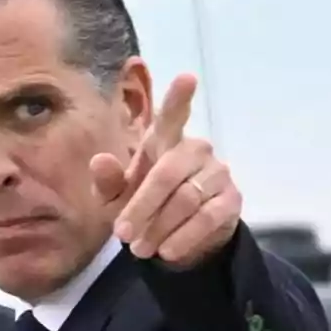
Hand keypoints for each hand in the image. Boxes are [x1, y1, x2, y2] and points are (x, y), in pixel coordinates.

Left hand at [89, 73, 241, 267]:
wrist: (178, 238)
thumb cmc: (144, 204)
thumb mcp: (118, 198)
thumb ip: (108, 181)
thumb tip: (99, 161)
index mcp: (165, 141)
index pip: (173, 116)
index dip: (179, 98)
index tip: (188, 78)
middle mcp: (195, 150)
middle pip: (167, 174)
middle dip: (141, 207)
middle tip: (122, 236)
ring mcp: (217, 173)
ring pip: (185, 200)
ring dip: (159, 228)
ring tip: (141, 249)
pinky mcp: (231, 200)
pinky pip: (206, 218)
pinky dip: (183, 238)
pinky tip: (167, 252)